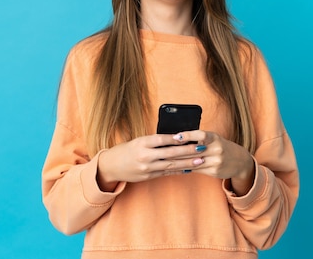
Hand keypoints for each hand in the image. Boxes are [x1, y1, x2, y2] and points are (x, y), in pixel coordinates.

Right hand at [96, 134, 212, 191]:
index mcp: (142, 143)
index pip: (162, 139)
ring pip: (171, 164)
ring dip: (187, 163)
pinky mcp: (148, 176)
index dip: (176, 138)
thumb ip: (154, 140)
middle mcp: (145, 156)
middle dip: (188, 151)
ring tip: (200, 160)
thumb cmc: (126, 150)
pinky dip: (178, 170)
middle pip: (170, 153)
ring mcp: (147, 168)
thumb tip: (176, 138)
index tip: (189, 136)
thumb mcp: (138, 140)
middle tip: (201, 148)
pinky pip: (166, 173)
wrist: (111, 166)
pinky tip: (189, 169)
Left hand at [172, 130, 255, 195]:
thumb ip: (199, 138)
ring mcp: (216, 161)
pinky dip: (185, 167)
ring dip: (178, 161)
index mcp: (215, 137)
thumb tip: (178, 138)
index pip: (201, 135)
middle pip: (193, 150)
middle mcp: (216, 149)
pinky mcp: (214, 171)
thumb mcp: (214, 138)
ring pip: (193, 161)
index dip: (188, 136)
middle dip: (177, 151)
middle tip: (163, 151)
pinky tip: (175, 167)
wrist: (239, 161)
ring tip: (165, 160)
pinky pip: (196, 169)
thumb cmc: (221, 146)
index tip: (176, 137)